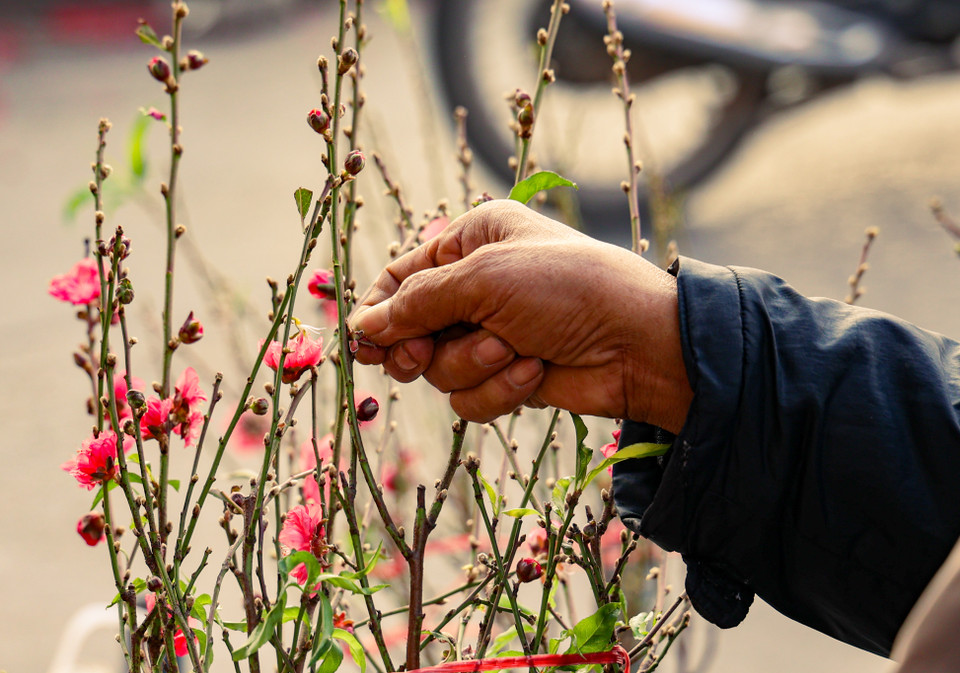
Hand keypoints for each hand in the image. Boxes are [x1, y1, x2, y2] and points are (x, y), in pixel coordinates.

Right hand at [349, 200, 691, 429]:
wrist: (639, 344)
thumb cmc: (567, 289)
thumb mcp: (485, 279)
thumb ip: (417, 303)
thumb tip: (361, 328)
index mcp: (473, 240)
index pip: (402, 275)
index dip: (378, 311)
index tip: (362, 343)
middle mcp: (479, 285)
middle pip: (411, 328)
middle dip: (422, 346)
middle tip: (418, 358)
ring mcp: (493, 333)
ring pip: (439, 368)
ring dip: (471, 365)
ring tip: (513, 349)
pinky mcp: (508, 375)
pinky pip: (470, 396)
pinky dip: (498, 389)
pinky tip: (534, 371)